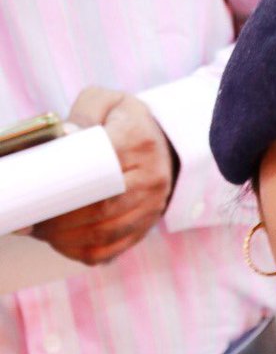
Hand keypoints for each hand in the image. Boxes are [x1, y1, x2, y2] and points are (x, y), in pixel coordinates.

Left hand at [33, 86, 177, 264]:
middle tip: (34, 219)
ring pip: (106, 234)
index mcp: (139, 143)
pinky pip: (113, 249)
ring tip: (44, 232)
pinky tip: (63, 244)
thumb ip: (84, 114)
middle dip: (62, 221)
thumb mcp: (106, 102)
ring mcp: (152, 207)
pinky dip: (83, 251)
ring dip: (68, 239)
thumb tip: (65, 137)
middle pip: (102, 210)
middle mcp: (152, 178)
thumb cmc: (125, 121)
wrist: (163, 144)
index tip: (40, 194)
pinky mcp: (146, 226)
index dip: (68, 187)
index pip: (102, 170)